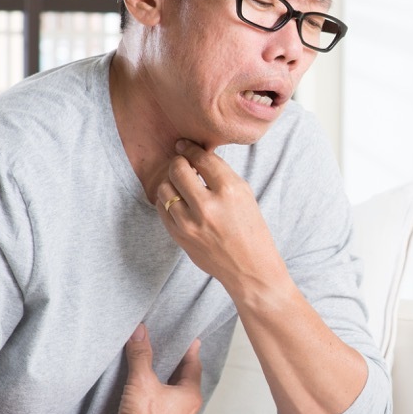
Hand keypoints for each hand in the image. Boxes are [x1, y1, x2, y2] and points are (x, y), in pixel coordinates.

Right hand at [117, 324, 202, 413]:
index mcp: (190, 398)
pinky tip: (156, 413)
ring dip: (174, 396)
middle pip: (188, 388)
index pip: (194, 369)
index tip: (193, 343)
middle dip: (182, 374)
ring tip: (166, 386)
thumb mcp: (141, 380)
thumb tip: (140, 331)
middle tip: (177, 361)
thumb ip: (141, 355)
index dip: (191, 354)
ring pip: (180, 408)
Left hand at [155, 140, 285, 294]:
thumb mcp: (245, 195)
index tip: (184, 145)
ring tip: (182, 185)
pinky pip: (162, 209)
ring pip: (165, 188)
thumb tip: (194, 155)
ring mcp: (190, 223)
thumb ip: (220, 175)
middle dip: (178, 163)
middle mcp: (208, 206)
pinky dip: (167, 201)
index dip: (190, 148)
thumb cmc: (250, 229)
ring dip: (171, 183)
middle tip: (182, 163)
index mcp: (230, 191)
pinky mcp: (179, 236)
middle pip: (178, 169)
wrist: (250, 268)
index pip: (201, 158)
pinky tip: (179, 202)